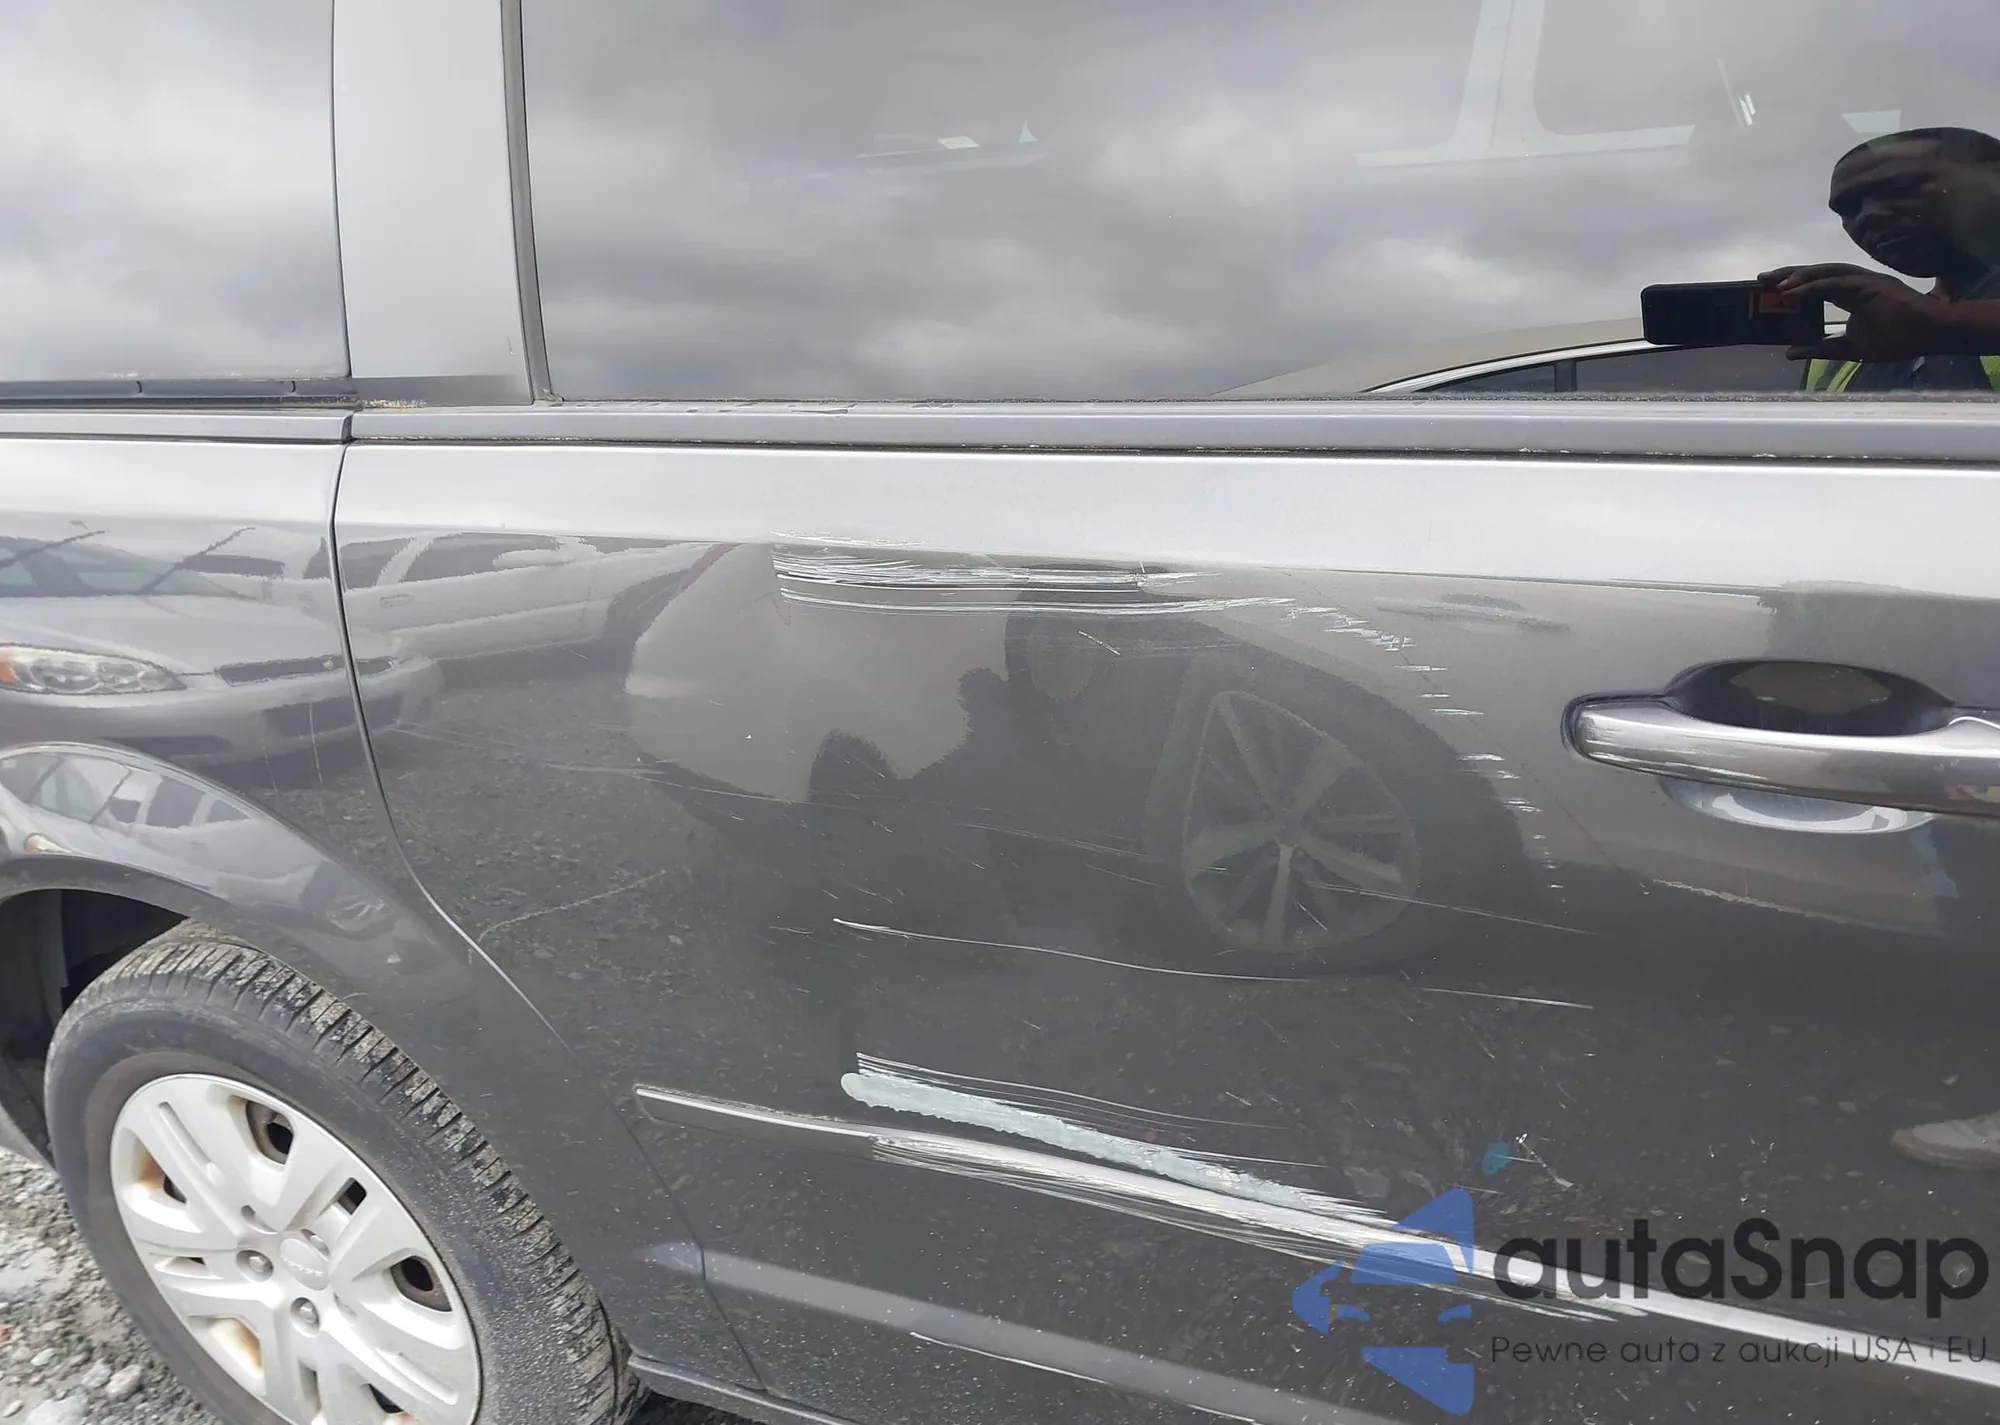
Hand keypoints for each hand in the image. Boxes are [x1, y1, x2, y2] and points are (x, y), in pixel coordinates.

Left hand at [1758, 264, 1953, 361]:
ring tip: (1774, 284)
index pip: (1815, 286)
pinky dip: (1811, 286)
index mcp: (1850, 295)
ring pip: (1823, 273)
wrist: (1928, 336)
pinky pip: (1833, 283)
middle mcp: (1853, 283)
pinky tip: (1792, 292)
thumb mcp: (1849, 349)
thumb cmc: (1897, 339)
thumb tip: (1790, 352)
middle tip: (1761, 280)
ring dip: (1797, 276)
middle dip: (1787, 275)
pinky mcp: (1867, 285)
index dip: (1793, 286)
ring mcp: (1861, 281)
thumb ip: (1820, 348)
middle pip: (1815, 274)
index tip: (1769, 292)